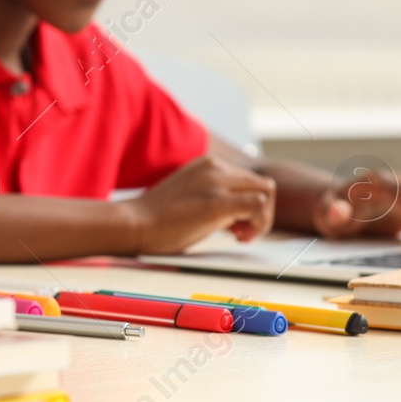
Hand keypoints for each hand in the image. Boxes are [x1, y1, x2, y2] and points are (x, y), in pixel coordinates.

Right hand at [121, 156, 276, 253]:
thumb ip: (215, 195)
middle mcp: (214, 167)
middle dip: (260, 212)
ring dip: (261, 218)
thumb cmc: (157, 218)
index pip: (248, 179)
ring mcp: (217, 183)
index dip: (248, 204)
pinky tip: (238, 237)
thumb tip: (239, 213)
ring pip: (266, 192)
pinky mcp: (218, 202)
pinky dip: (258, 224)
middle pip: (262, 184)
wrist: (134, 224)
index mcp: (207, 164)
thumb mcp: (191, 195)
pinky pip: (259, 205)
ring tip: (239, 235)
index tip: (234, 225)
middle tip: (240, 233)